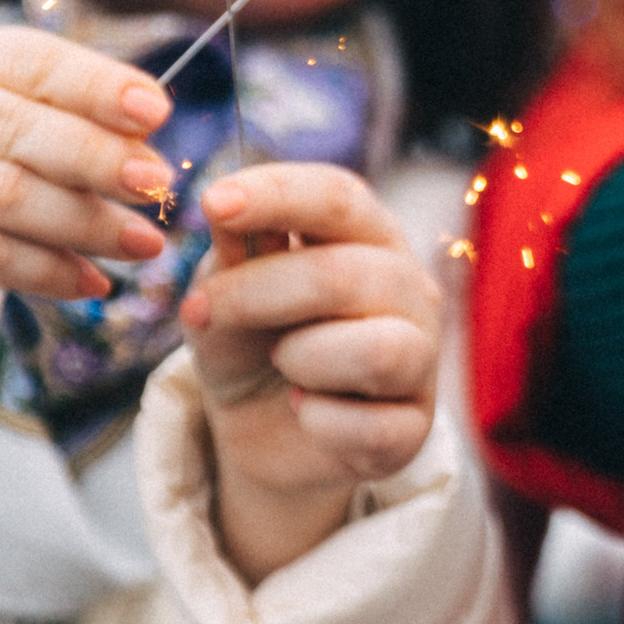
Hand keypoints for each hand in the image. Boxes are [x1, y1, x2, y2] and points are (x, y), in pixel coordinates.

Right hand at [0, 26, 170, 377]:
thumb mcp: (18, 131)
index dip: (97, 84)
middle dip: (99, 156)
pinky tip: (94, 282)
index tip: (158, 111)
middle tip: (159, 184)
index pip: (29, 59)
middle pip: (15, 127)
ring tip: (146, 244)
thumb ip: (74, 120)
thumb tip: (146, 131)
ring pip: (3, 194)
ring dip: (87, 222)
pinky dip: (49, 271)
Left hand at [178, 165, 442, 585]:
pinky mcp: (414, 427)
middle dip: (257, 293)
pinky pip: (372, 428)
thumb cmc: (250, 341)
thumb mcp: (224, 294)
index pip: (339, 197)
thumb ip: (232, 256)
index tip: (211, 202)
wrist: (262, 430)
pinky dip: (319, 423)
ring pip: (377, 351)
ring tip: (282, 364)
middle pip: (346, 275)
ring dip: (303, 359)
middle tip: (202, 311)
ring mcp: (421, 358)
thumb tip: (225, 215)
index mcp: (368, 237)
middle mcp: (409, 288)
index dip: (278, 194)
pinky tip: (304, 412)